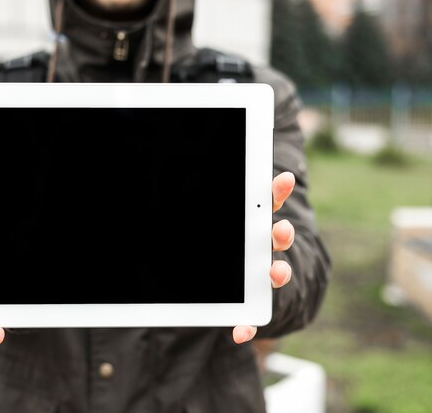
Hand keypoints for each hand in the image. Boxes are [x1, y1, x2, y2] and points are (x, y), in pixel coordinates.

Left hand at [232, 171, 295, 343]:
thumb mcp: (226, 231)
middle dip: (280, 234)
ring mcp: (265, 276)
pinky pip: (252, 318)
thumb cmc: (230, 249)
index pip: (270, 203)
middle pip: (278, 238)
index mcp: (257, 225)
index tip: (285, 179)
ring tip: (275, 274)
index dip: (278, 191)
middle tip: (279, 230)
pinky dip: (246, 326)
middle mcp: (266, 249)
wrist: (233, 287)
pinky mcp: (255, 304)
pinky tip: (239, 333)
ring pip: (277, 273)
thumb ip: (234, 211)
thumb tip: (227, 186)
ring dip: (278, 274)